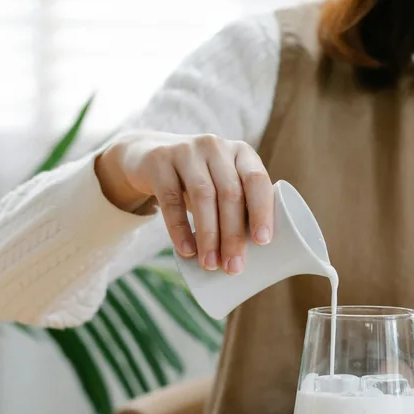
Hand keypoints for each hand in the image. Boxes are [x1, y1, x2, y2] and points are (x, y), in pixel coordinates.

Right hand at [94, 130, 273, 274]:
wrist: (150, 153)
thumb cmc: (200, 178)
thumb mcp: (223, 181)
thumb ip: (240, 205)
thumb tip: (258, 255)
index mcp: (242, 152)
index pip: (257, 179)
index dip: (261, 211)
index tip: (262, 242)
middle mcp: (216, 146)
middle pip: (230, 193)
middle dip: (233, 235)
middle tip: (234, 267)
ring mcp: (186, 150)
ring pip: (202, 196)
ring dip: (209, 236)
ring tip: (211, 264)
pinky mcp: (159, 161)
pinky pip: (171, 199)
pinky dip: (179, 229)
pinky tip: (187, 250)